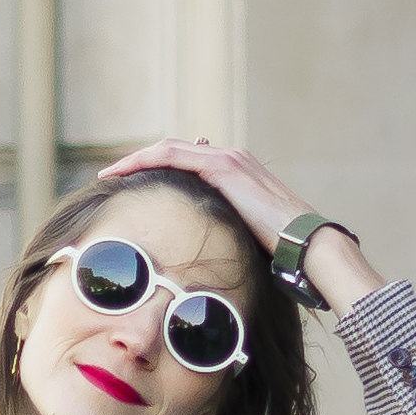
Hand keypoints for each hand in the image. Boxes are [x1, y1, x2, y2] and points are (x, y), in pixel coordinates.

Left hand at [98, 141, 381, 311]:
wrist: (306, 246)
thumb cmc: (282, 255)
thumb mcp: (245, 242)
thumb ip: (226, 239)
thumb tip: (212, 265)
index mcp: (236, 174)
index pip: (187, 163)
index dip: (157, 172)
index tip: (132, 188)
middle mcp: (230, 159)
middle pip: (173, 152)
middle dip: (139, 163)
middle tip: (111, 178)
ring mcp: (227, 160)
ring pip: (168, 149)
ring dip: (135, 160)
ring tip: (109, 175)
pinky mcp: (224, 167)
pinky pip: (172, 156)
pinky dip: (144, 161)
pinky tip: (122, 174)